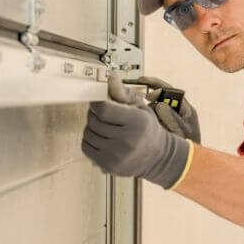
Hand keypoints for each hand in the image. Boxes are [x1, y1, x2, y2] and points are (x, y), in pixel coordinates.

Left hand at [81, 72, 190, 188]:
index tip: (99, 102)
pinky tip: (101, 138)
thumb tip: (110, 77)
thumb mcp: (139, 107)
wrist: (157, 157)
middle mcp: (126, 140)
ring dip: (91, 127)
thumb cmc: (146, 129)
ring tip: (103, 127)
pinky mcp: (108, 165)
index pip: (103, 109)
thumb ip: (122, 93)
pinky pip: (86, 147)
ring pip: (88, 134)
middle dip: (94, 114)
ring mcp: (116, 155)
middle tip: (102, 114)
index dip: (97, 103)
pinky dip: (89, 140)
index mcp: (136, 122)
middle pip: (94, 121)